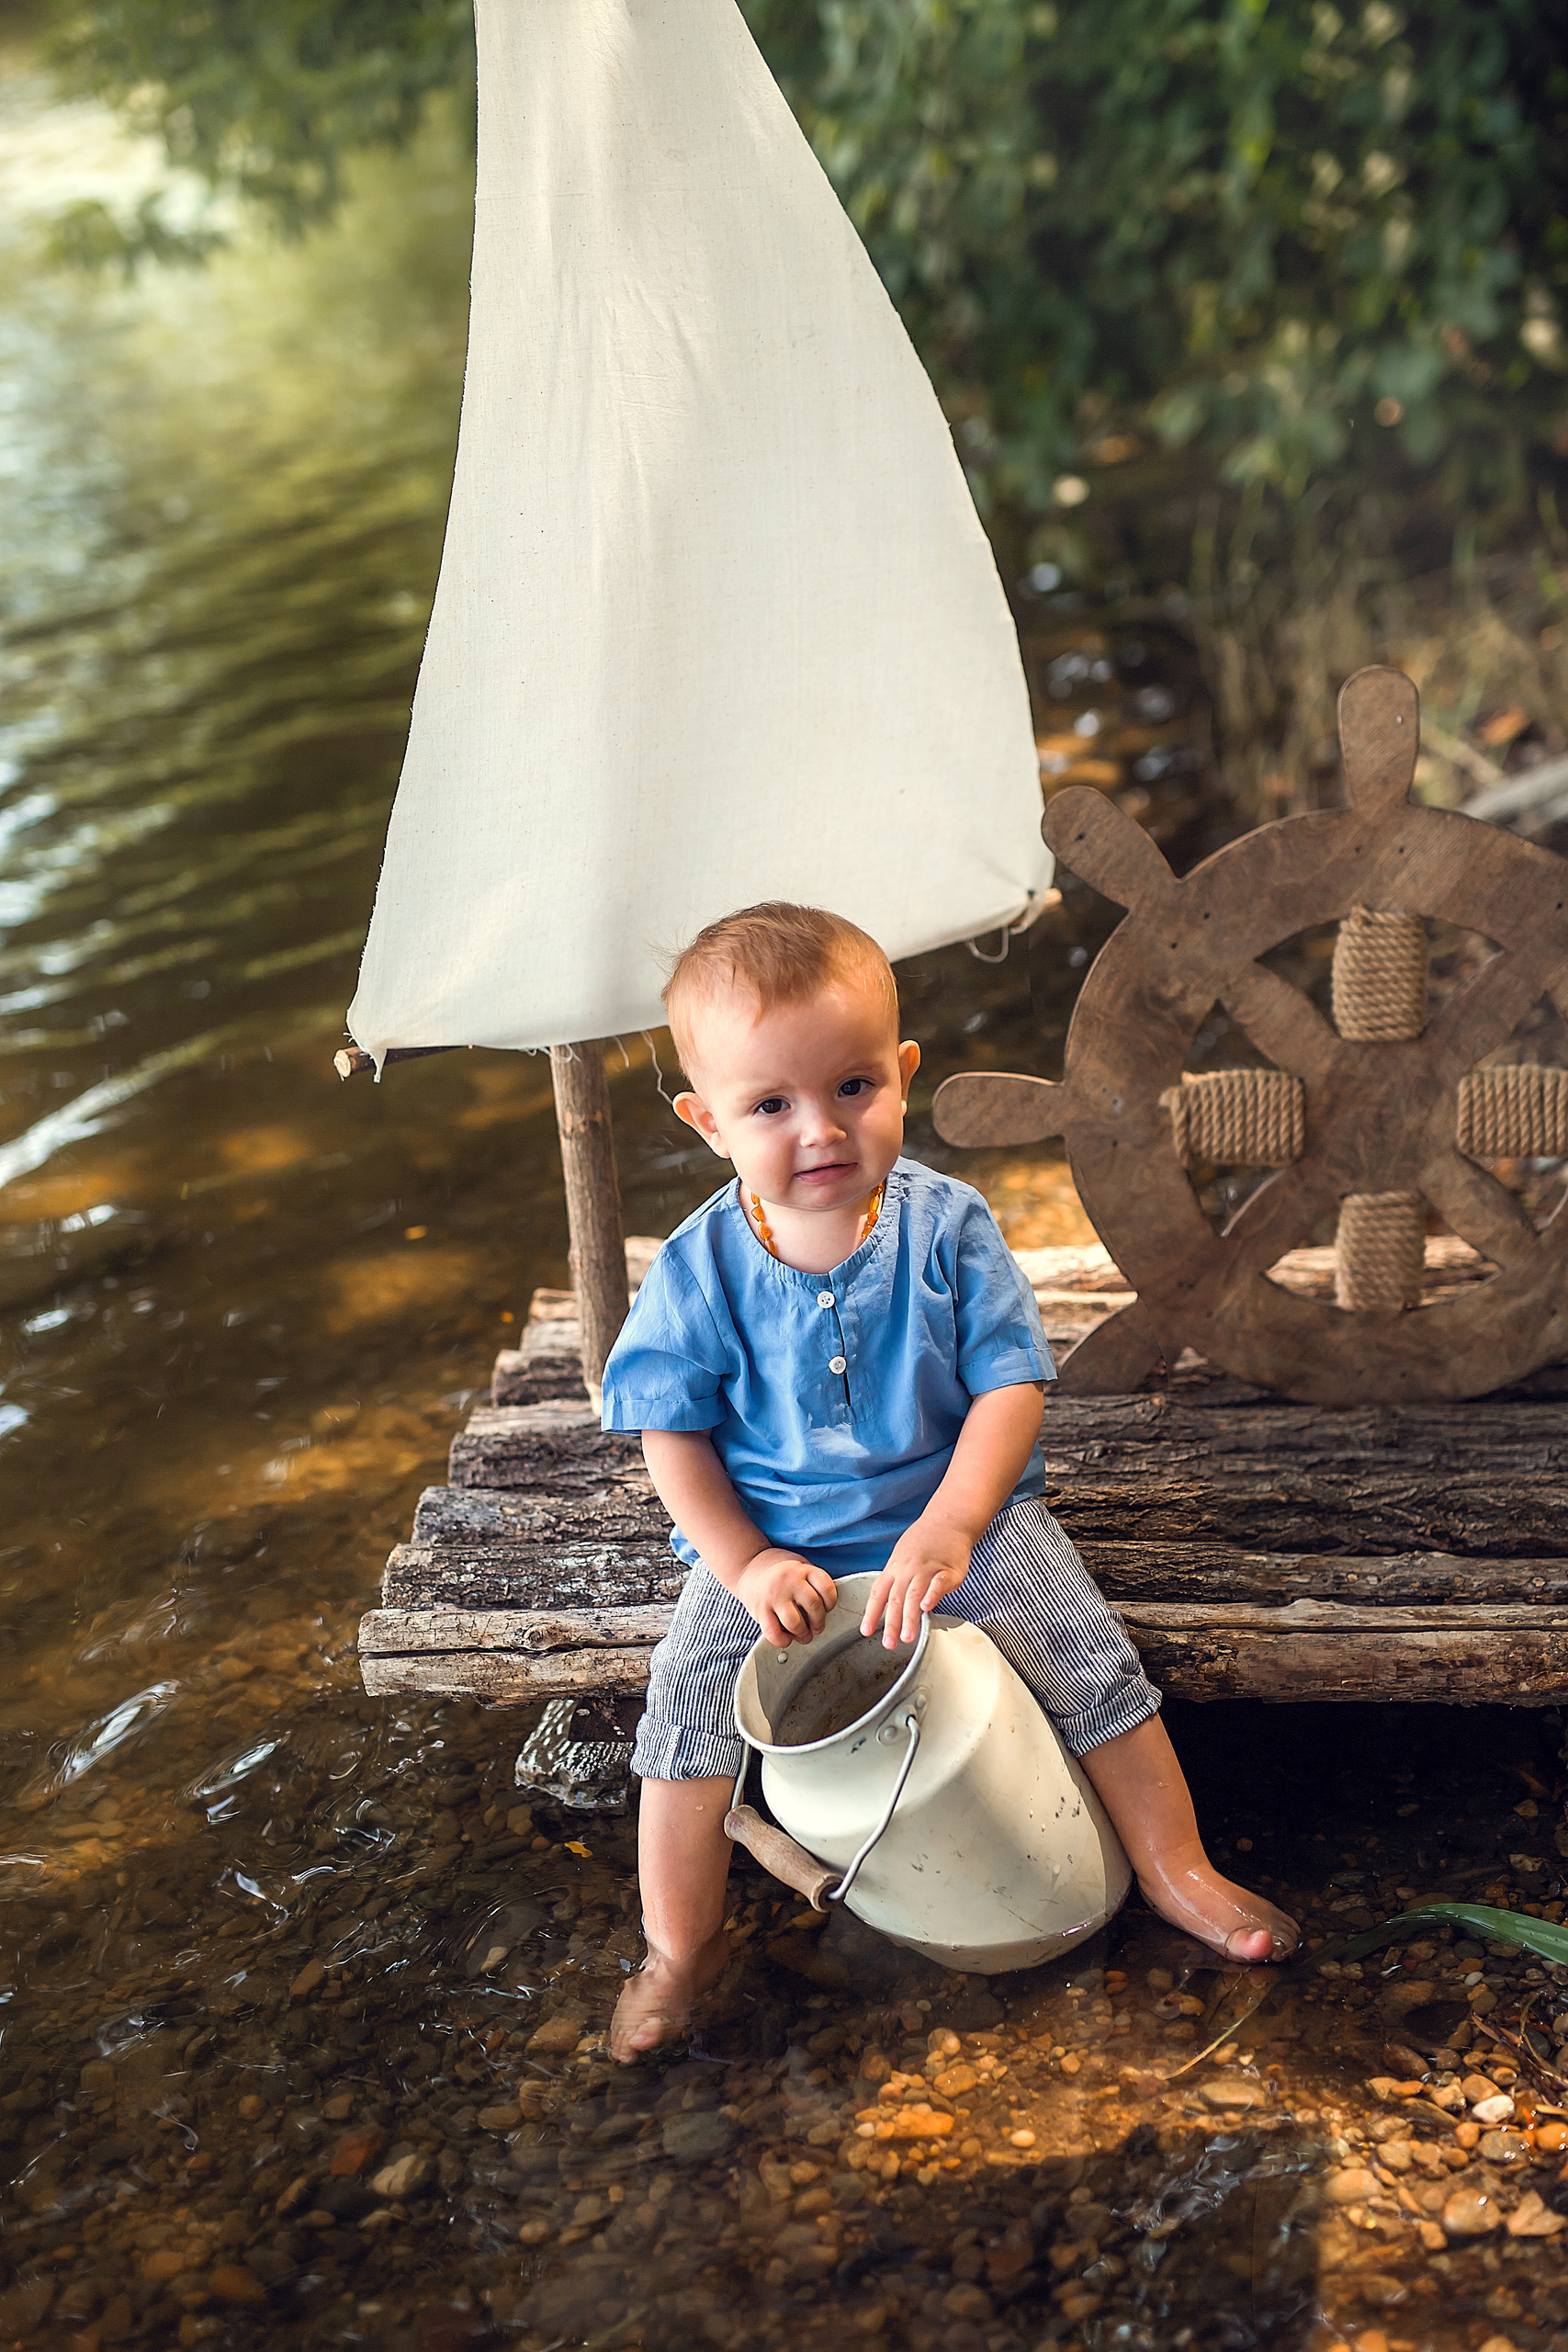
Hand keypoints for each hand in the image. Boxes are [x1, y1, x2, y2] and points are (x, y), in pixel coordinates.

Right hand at [736, 1550, 837, 1648]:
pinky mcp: (760, 1610)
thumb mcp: (799, 1566)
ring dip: (803, 1633)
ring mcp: (773, 1596)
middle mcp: (788, 1580)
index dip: (831, 1602)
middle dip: (818, 1622)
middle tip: (816, 1627)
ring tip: (803, 1634)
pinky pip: (774, 1633)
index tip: (827, 1608)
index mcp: (801, 1569)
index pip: (826, 1587)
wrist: (746, 1567)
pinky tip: (786, 1637)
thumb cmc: (777, 1571)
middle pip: (813, 1606)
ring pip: (795, 1622)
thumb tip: (824, 1612)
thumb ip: (812, 1583)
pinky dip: (783, 1640)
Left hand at [860, 1524, 971, 1648]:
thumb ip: (898, 1581)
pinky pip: (939, 1582)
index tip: (866, 1631)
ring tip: (907, 1637)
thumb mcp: (902, 1557)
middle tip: (889, 1644)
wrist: (948, 1520)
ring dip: (910, 1617)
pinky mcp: (949, 1569)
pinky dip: (932, 1594)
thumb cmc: (925, 1540)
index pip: (879, 1593)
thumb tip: (892, 1606)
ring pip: (915, 1594)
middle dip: (892, 1623)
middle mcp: (908, 1569)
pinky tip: (928, 1606)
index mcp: (895, 1568)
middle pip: (896, 1598)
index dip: (871, 1613)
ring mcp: (928, 1568)